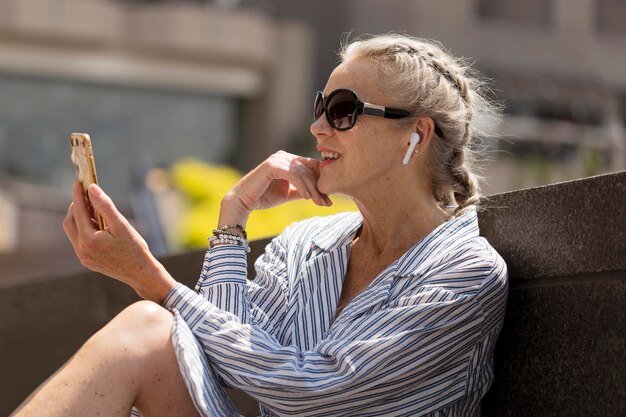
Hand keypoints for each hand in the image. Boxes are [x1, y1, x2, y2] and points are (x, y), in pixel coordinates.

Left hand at [63, 181, 175, 302]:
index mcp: (88, 240)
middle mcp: (81, 249)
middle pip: (70, 222)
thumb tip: (92, 188)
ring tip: (94, 209)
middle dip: (76, 206)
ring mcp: (83, 257)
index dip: (78, 194)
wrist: (141, 273)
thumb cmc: (135, 249)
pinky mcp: (88, 261)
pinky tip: (98, 225)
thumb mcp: (121, 224)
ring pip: (73, 232)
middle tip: (87, 195)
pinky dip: (84, 229)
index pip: (78, 211)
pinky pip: (80, 241)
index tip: (79, 181)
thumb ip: (105, 206)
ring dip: (80, 218)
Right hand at [219, 151, 331, 226]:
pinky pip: (293, 174)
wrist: (244, 202)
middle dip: (319, 187)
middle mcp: (283, 156)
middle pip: (309, 170)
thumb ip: (302, 190)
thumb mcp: (289, 193)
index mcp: (288, 160)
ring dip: (313, 189)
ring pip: (303, 173)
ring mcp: (277, 159)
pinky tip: (307, 197)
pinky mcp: (272, 165)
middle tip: (327, 202)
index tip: (328, 199)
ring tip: (319, 202)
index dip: (321, 182)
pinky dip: (302, 186)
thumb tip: (320, 192)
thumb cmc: (264, 197)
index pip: (311, 167)